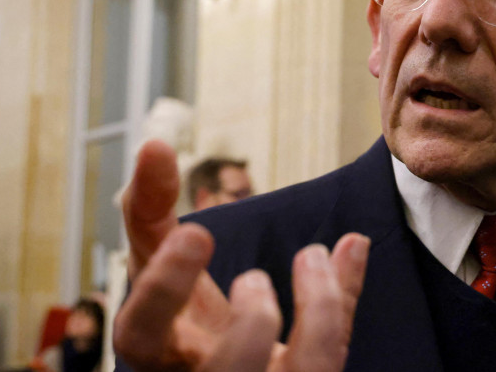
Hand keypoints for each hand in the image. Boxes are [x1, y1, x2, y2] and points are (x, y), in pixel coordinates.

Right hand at [114, 140, 370, 371]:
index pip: (143, 333)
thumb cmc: (178, 315)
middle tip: (253, 277)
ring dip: (319, 315)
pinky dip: (346, 295)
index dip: (166, 287)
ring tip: (312, 254)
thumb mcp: (156, 265)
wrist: (218, 367)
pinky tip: (353, 244)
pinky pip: (336, 351)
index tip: (196, 232)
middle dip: (250, 326)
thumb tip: (153, 146)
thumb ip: (149, 210)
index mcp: (159, 353)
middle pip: (227, 371)